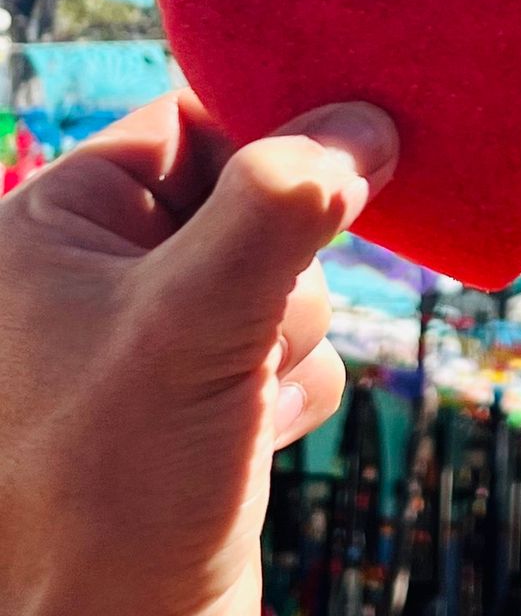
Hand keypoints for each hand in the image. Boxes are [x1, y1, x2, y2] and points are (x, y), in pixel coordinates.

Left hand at [0, 92, 397, 615]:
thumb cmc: (118, 492)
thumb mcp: (194, 321)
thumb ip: (279, 205)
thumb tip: (366, 123)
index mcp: (59, 227)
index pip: (193, 124)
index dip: (271, 141)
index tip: (348, 159)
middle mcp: (103, 272)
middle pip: (256, 201)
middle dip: (282, 271)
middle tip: (247, 334)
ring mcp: (157, 337)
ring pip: (289, 276)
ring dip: (290, 338)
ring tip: (236, 405)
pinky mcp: (205, 395)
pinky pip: (297, 346)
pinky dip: (294, 387)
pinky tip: (250, 440)